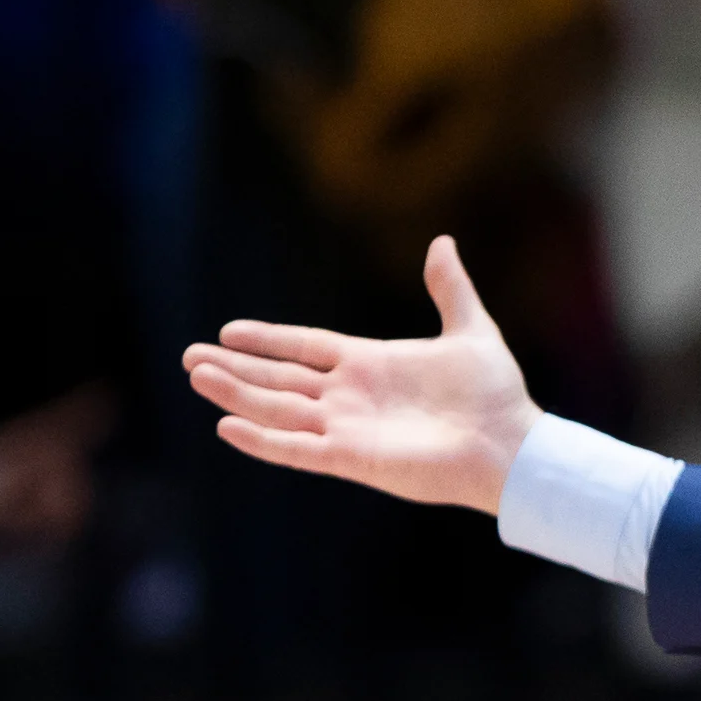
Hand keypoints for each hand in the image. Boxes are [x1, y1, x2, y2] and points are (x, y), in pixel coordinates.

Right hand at [181, 236, 537, 514]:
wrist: (512, 444)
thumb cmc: (495, 395)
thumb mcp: (470, 329)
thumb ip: (449, 289)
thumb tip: (443, 242)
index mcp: (371, 364)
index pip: (305, 347)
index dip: (268, 340)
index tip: (227, 331)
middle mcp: (351, 396)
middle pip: (280, 379)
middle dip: (235, 368)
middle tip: (188, 357)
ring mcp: (348, 427)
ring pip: (278, 409)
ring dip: (236, 394)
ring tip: (197, 378)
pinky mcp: (353, 458)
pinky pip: (298, 449)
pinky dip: (263, 440)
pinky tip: (227, 425)